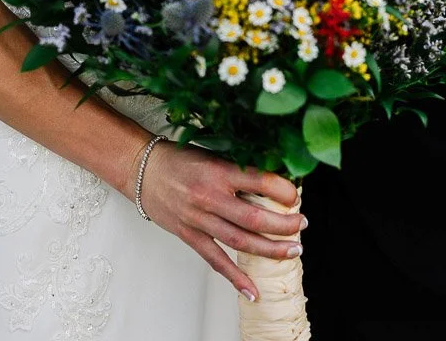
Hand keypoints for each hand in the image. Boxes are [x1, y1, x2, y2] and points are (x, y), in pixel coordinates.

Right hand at [136, 140, 305, 300]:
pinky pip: (216, 260)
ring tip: (292, 251)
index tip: (296, 196)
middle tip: (302, 226)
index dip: (282, 190)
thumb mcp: (213, 154)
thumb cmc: (180, 159)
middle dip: (284, 225)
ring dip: (270, 249)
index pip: (259, 180)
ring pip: (240, 241)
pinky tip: (253, 291)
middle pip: (254, 217)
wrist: (143, 169)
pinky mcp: (189, 236)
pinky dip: (236, 279)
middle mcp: (210, 196)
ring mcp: (198, 219)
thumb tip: (273, 181)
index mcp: (219, 170)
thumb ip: (239, 168)